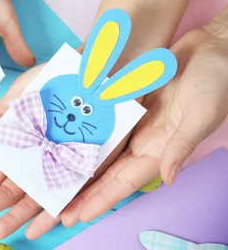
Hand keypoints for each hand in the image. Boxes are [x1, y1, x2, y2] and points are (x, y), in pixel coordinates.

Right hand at [0, 63, 129, 238]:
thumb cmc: (60, 76)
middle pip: (17, 188)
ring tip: (2, 230)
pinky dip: (74, 206)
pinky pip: (84, 191)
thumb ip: (0, 112)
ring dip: (25, 215)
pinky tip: (60, 218)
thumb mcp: (25, 89)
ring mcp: (68, 163)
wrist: (99, 64)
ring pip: (45, 197)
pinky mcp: (97, 164)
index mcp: (25, 143)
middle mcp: (44, 157)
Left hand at [61, 25, 227, 226]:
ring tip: (52, 174)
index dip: (100, 200)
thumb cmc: (217, 81)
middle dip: (83, 191)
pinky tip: (64, 134)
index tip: (76, 216)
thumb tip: (168, 177)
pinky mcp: (131, 104)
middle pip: (107, 172)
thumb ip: (182, 145)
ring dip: (80, 162)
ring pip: (102, 149)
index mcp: (161, 149)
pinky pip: (104, 122)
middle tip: (55, 207)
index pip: (124, 182)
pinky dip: (87, 131)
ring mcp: (136, 123)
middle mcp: (145, 140)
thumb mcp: (202, 114)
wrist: (215, 48)